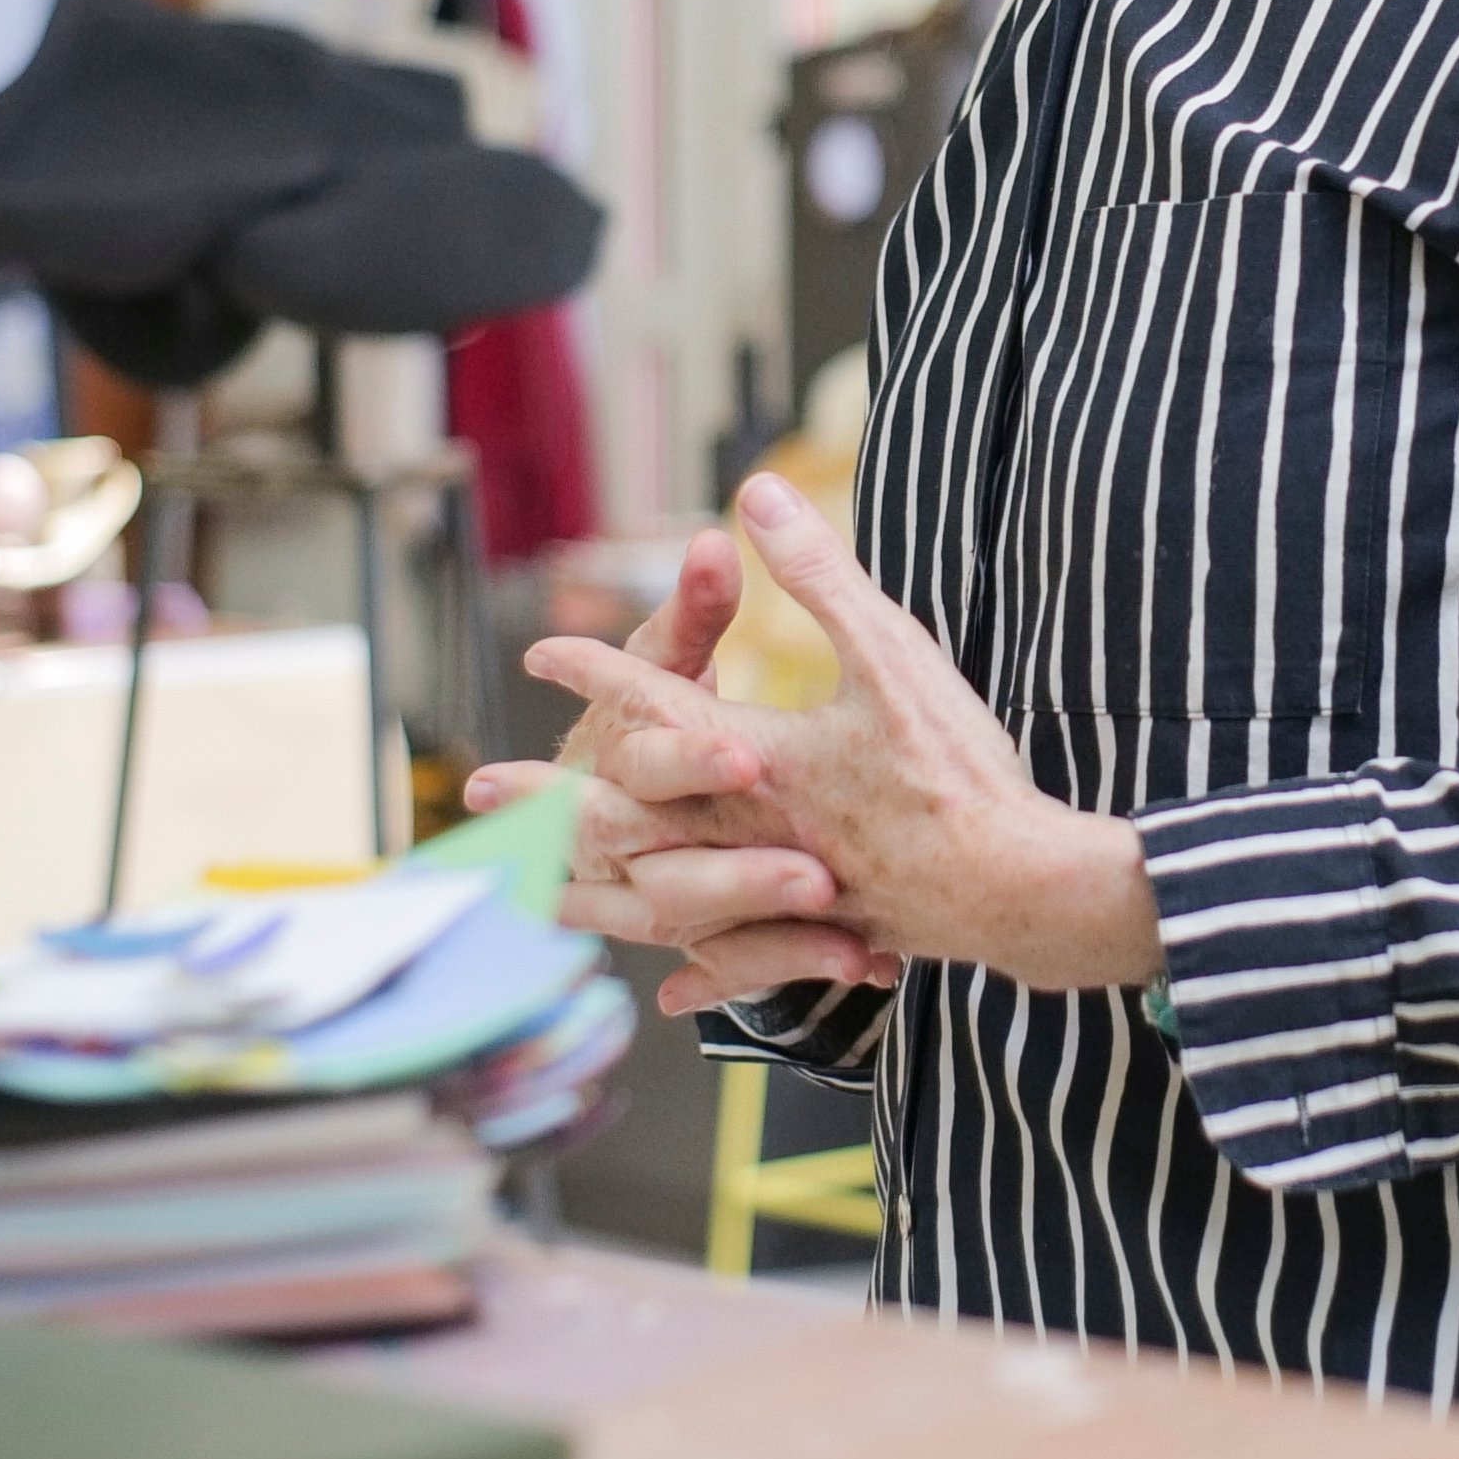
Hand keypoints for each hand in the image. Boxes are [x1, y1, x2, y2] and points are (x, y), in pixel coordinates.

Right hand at [469, 527, 855, 961]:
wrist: (595, 799)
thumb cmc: (653, 704)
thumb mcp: (678, 648)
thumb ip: (699, 602)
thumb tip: (755, 495)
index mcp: (627, 747)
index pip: (640, 735)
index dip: (686, 745)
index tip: (745, 746)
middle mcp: (632, 827)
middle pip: (657, 847)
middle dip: (729, 855)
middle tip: (804, 850)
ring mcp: (666, 887)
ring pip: (689, 912)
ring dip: (755, 902)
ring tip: (829, 896)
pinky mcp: (708, 934)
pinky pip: (735, 963)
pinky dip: (792, 961)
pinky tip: (863, 961)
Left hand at [524, 474, 1161, 1016]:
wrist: (1019, 886)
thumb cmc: (954, 769)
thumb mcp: (889, 651)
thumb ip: (818, 576)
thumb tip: (754, 498)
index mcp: (756, 761)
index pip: (654, 706)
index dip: (597, 670)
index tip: (542, 651)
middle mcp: (750, 831)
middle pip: (627, 815)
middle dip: (551, 799)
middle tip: (483, 796)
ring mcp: (782, 891)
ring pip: (664, 895)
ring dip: (598, 890)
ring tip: (544, 894)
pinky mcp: (823, 931)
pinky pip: (740, 960)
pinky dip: (704, 974)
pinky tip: (676, 991)